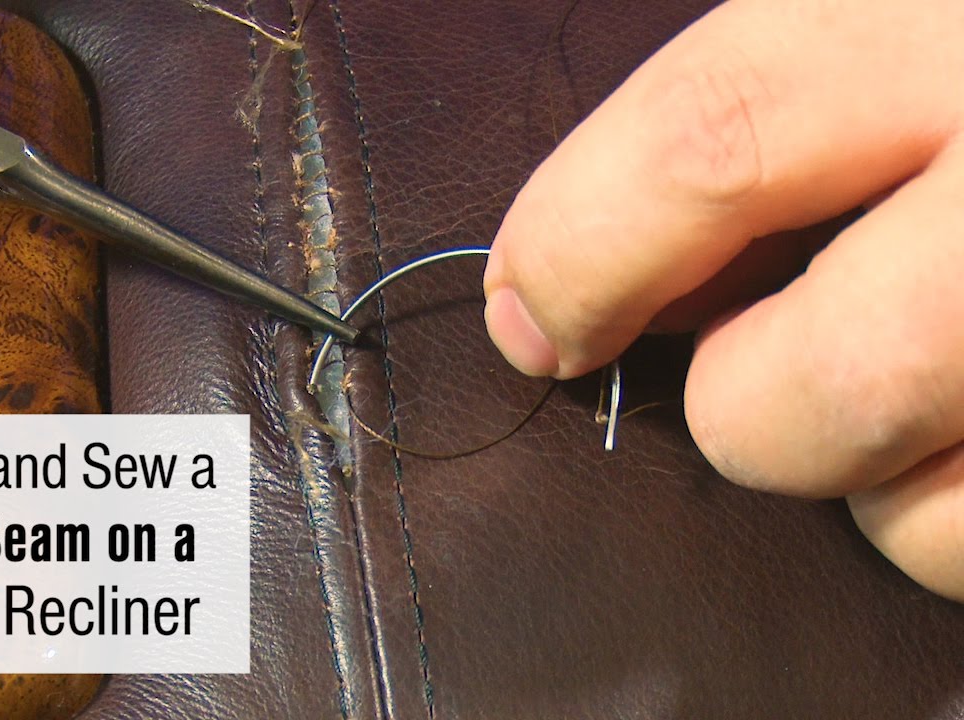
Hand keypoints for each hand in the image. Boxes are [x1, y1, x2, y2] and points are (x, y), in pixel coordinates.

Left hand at [484, 0, 963, 599]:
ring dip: (885, 489)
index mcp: (950, 16)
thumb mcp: (902, 14)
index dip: (583, 245)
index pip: (712, 138)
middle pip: (807, 387)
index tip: (536, 315)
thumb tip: (588, 258)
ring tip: (934, 392)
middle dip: (742, 410)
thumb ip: (790, 96)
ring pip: (927, 525)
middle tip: (756, 364)